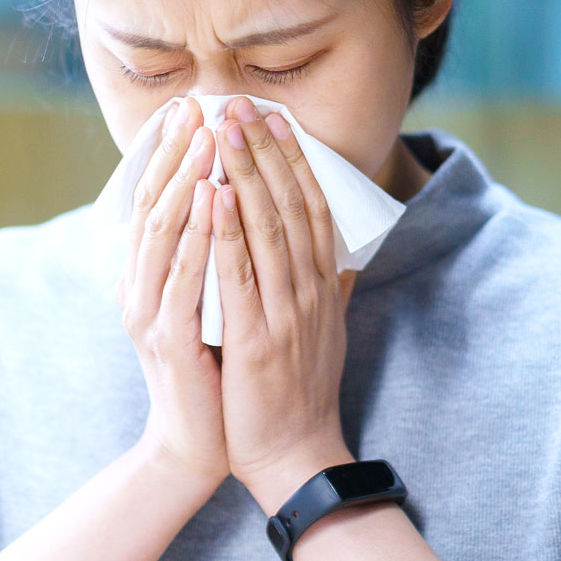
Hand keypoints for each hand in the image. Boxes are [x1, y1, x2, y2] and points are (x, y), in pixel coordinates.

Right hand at [116, 97, 229, 504]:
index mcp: (150, 276)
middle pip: (155, 206)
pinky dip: (199, 237)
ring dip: (187, 183)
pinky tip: (216, 203)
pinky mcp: (169, 341)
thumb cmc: (211, 374)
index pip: (158, 201)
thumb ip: (212, 262)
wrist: (199, 444)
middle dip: (179, 154)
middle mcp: (140, 287)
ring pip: (164, 234)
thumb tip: (234, 213)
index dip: (175, 154)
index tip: (198, 109)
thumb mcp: (208, 305)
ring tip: (208, 139)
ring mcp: (150, 314)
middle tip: (200, 107)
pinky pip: (183, 280)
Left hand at [210, 97, 357, 513]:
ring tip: (224, 129)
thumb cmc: (301, 396)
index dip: (293, 160)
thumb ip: (331, 293)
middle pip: (290, 204)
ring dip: (246, 172)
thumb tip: (343, 260)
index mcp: (322, 287)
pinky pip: (242, 274)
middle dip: (263, 150)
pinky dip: (229, 230)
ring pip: (268, 227)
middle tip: (241, 103)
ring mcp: (286, 312)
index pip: (312, 208)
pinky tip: (216, 194)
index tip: (274, 118)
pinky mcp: (259, 338)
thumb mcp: (324, 335)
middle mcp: (309, 291)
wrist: (296, 457)